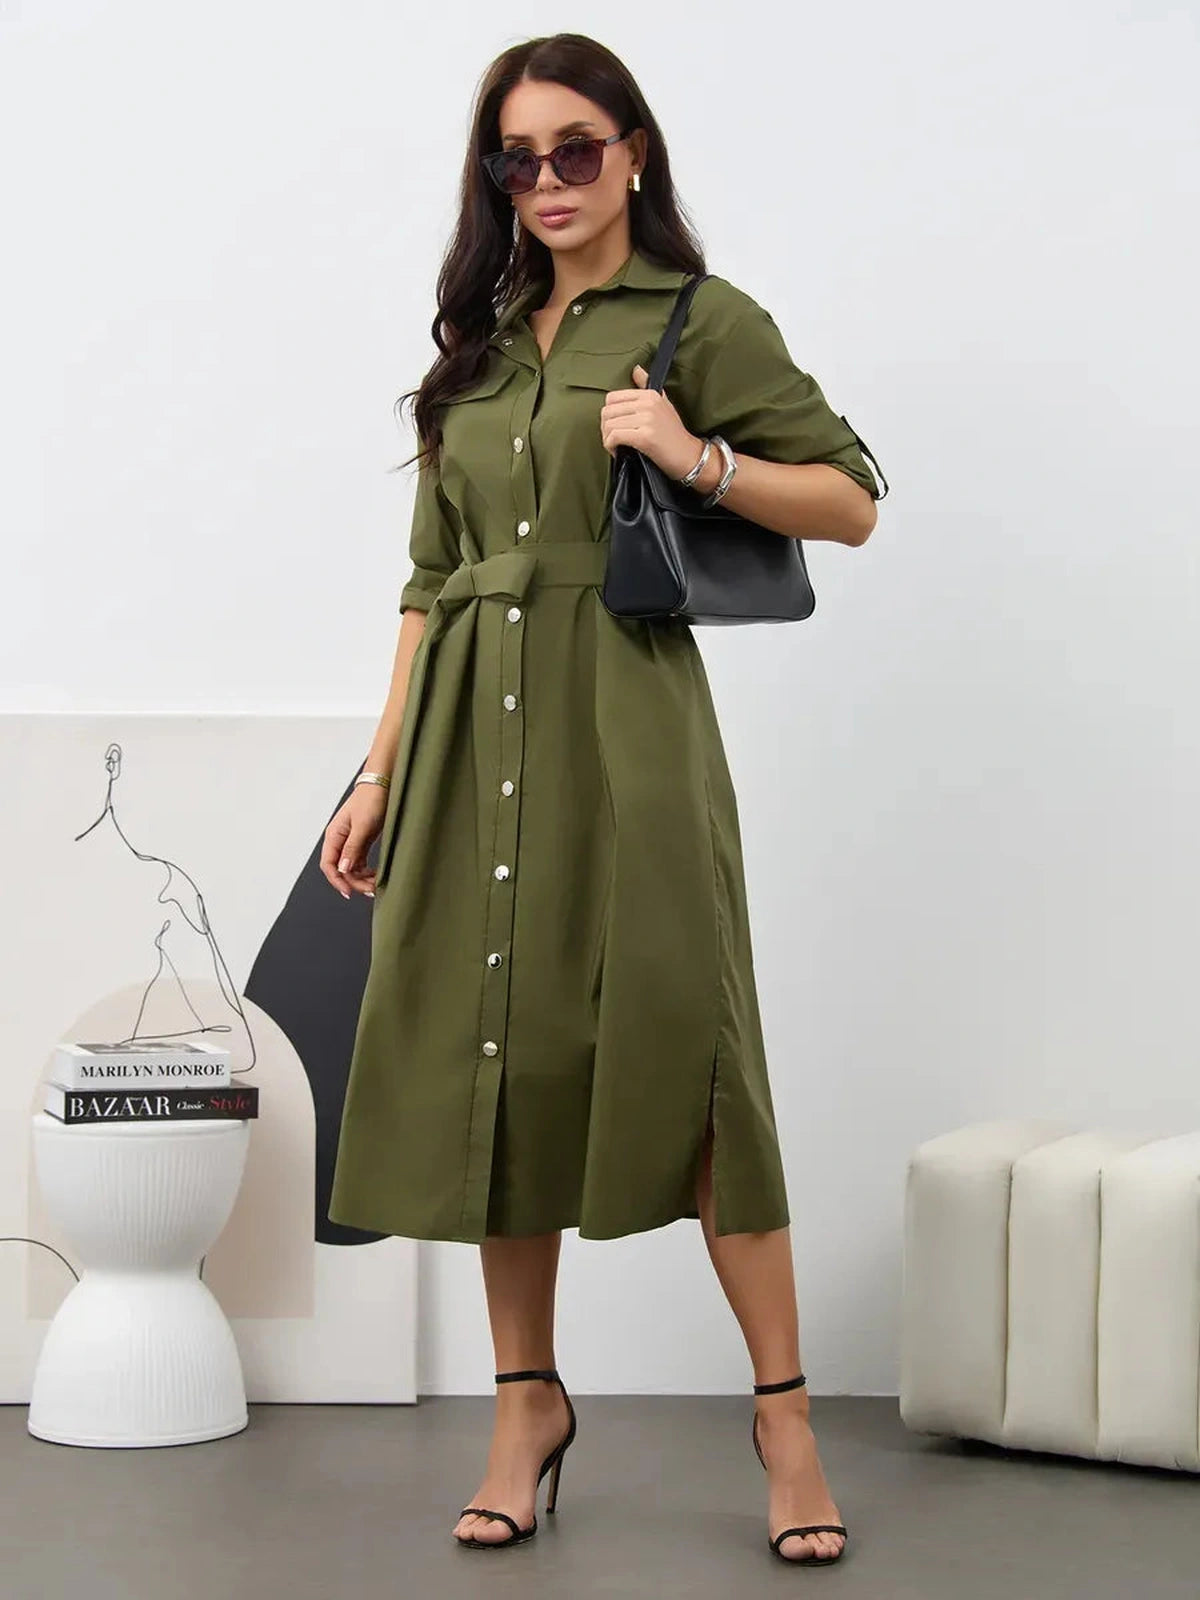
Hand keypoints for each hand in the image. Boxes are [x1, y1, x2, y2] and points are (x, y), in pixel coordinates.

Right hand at [320, 785, 385, 898]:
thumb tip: (343, 868)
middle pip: (341, 869)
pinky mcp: (362, 842)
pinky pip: (360, 863)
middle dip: (354, 882)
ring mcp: (350, 842)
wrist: (383, 785)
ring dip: (362, 879)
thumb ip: (352, 847)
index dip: (337, 880)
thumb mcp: (362, 825)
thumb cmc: (371, 801)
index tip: (349, 892)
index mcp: (334, 836)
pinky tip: (376, 876)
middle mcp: (340, 841)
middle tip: (370, 890)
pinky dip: (367, 871)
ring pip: (351, 868)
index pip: (329, 865)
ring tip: (376, 885)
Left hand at [600, 362, 705, 480]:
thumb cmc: (674, 434)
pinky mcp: (645, 436)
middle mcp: (648, 404)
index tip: (615, 427)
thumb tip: (636, 369)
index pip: (612, 398)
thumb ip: (646, 386)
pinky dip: (611, 446)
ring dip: (607, 439)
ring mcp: (647, 419)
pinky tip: (617, 452)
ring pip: (609, 425)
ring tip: (616, 446)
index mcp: (649, 395)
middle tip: (613, 440)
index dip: (609, 415)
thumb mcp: (663, 404)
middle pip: (607, 412)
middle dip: (605, 428)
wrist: (689, 455)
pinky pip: (615, 437)